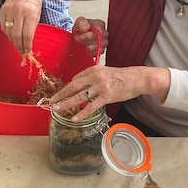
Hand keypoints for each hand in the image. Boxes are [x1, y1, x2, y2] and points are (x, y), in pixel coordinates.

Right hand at [0, 0, 43, 53]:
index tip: (27, 50)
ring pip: (8, 32)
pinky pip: (3, 26)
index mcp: (30, 13)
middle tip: (21, 51)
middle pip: (16, 35)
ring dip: (12, 41)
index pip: (27, 35)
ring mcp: (9, 10)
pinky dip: (7, 33)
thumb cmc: (34, 0)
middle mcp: (19, 12)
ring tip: (17, 45)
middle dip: (19, 46)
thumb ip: (32, 27)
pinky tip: (12, 36)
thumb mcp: (37, 14)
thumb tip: (28, 42)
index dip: (27, 45)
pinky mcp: (3, 10)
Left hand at [50, 66, 169, 122]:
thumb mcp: (105, 72)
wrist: (137, 78)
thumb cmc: (121, 77)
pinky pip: (91, 106)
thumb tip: (80, 86)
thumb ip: (92, 78)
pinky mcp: (107, 96)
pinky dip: (81, 112)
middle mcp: (95, 76)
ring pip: (79, 96)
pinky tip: (74, 118)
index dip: (67, 88)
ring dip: (66, 103)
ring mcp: (100, 86)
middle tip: (51, 101)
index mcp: (93, 69)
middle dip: (60, 94)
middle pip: (73, 86)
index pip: (76, 79)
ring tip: (57, 109)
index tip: (60, 95)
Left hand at [72, 17, 107, 59]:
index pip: (98, 32)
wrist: (79, 35)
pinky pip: (94, 54)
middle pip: (97, 42)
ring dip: (85, 47)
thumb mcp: (79, 22)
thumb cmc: (81, 28)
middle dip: (85, 42)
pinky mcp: (100, 52)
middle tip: (77, 39)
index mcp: (100, 25)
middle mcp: (104, 35)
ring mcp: (104, 44)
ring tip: (80, 43)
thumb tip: (86, 28)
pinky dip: (87, 52)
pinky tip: (84, 48)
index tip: (78, 36)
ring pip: (95, 49)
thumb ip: (82, 23)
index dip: (87, 36)